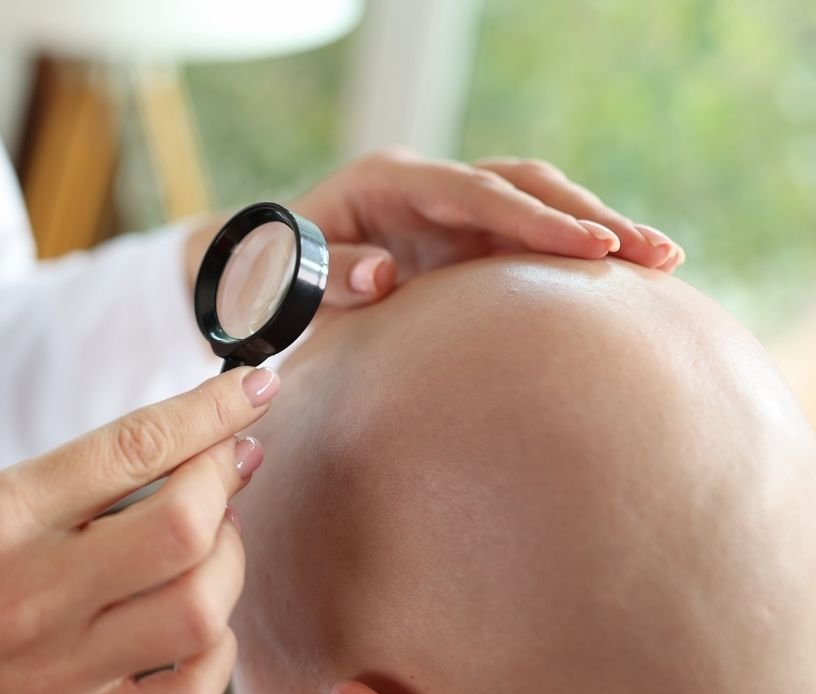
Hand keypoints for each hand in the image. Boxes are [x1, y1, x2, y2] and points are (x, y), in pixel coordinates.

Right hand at [0, 367, 278, 693]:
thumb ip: (92, 471)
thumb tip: (213, 444)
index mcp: (1, 517)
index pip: (131, 449)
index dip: (210, 412)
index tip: (253, 388)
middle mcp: (32, 595)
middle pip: (182, 531)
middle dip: (224, 484)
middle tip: (222, 471)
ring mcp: (60, 671)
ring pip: (199, 610)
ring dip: (227, 562)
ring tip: (206, 544)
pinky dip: (216, 647)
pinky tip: (195, 620)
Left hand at [294, 148, 684, 305]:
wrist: (260, 273)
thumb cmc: (267, 277)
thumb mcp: (282, 278)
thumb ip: (327, 275)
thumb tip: (384, 276)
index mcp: (386, 183)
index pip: (473, 193)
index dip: (532, 218)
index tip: (588, 246)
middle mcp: (428, 185)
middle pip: (521, 185)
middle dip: (588, 215)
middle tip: (654, 253)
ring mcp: (450, 209)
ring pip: (537, 203)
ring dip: (597, 229)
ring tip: (663, 262)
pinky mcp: (463, 238)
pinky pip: (527, 239)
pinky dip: (573, 254)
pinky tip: (628, 279)